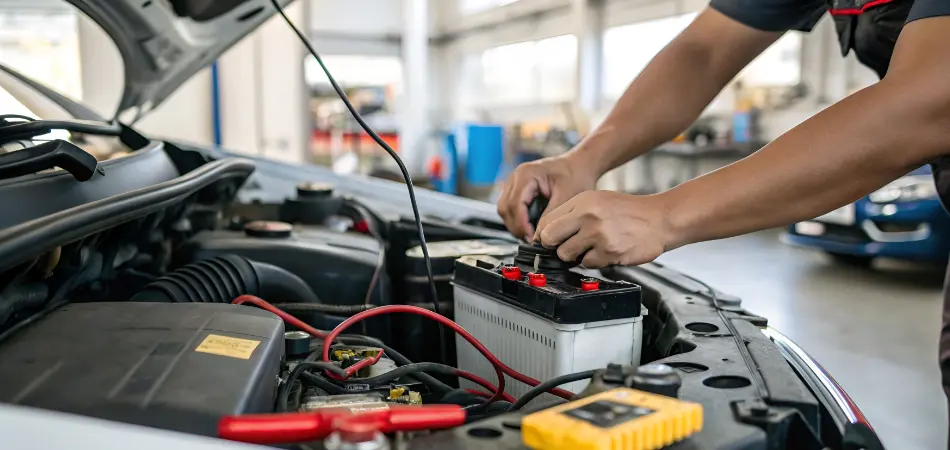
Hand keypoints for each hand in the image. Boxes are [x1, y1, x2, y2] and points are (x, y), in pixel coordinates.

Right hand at [497, 154, 598, 239]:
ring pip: (504, 210)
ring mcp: (514, 182)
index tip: (533, 239)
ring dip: (516, 225)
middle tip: (532, 240)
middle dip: (517, 227)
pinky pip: (510, 208)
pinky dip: (518, 220)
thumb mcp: (567, 197)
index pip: (515, 205)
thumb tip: (539, 236)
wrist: (579, 165)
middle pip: (504, 208)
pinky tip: (532, 228)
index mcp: (526, 174)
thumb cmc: (575, 176)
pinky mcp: (517, 189)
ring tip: (532, 236)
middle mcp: (515, 177)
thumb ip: (551, 216)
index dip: (521, 225)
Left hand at [534, 191, 673, 267]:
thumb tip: (546, 232)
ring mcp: (598, 234)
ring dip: (576, 255)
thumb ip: (573, 213)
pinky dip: (595, 261)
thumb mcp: (598, 200)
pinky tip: (607, 251)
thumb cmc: (630, 211)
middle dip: (554, 246)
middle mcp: (588, 215)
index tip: (547, 240)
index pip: (547, 221)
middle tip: (566, 246)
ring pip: (567, 254)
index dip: (544, 234)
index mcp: (582, 201)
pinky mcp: (609, 252)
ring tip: (592, 246)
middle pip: (550, 239)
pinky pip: (588, 264)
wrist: (660, 219)